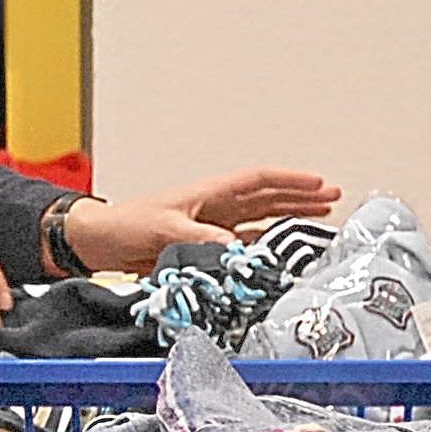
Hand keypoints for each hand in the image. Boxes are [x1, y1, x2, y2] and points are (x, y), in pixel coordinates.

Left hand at [60, 167, 341, 274]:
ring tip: (318, 219)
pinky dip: (264, 247)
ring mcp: (211, 228)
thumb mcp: (164, 229)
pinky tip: (280, 251)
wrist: (97, 243)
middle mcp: (215, 208)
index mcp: (209, 193)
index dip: (291, 182)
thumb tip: (234, 250)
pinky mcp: (202, 248)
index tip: (320, 184)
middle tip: (333, 198)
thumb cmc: (124, 224)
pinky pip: (243, 245)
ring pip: (261, 220)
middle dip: (300, 197)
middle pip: (268, 198)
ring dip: (288, 219)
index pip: (259, 181)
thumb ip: (200, 240)